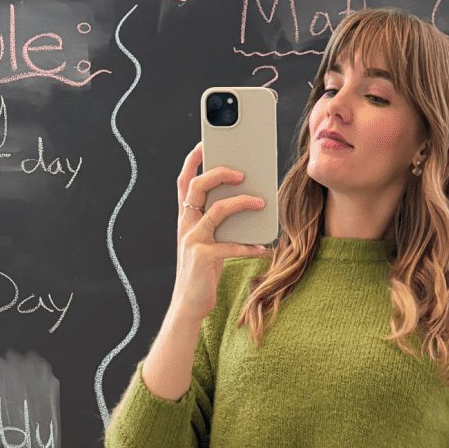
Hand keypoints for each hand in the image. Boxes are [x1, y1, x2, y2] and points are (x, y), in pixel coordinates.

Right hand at [169, 142, 267, 323]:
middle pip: (198, 187)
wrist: (189, 305)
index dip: (193, 160)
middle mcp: (185, 224)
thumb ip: (218, 223)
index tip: (205, 143)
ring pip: (217, 211)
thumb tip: (246, 202)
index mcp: (185, 217)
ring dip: (242, 203)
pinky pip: (231, 246)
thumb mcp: (207, 242)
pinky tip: (264, 249)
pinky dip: (250, 247)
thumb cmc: (203, 272)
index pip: (184, 181)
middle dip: (219, 173)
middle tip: (241, 172)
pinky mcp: (203, 257)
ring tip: (261, 203)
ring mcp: (192, 239)